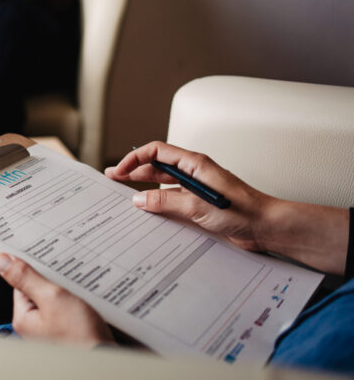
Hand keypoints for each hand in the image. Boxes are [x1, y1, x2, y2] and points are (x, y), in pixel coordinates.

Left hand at [0, 253, 114, 347]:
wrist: (107, 360)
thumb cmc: (80, 337)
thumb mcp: (52, 297)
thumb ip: (27, 277)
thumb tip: (1, 260)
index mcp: (23, 319)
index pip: (22, 283)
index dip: (37, 271)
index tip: (48, 263)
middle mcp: (34, 327)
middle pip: (39, 291)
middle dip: (54, 282)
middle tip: (68, 280)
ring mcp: (51, 331)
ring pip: (56, 300)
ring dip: (68, 292)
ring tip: (80, 293)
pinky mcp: (68, 333)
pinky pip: (69, 311)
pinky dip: (77, 304)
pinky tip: (87, 304)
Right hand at [104, 141, 349, 274]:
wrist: (267, 227)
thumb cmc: (242, 212)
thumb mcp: (197, 207)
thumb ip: (165, 201)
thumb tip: (138, 199)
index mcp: (194, 164)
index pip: (156, 152)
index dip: (135, 159)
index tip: (119, 171)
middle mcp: (194, 172)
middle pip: (156, 166)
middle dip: (134, 170)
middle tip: (112, 178)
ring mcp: (196, 188)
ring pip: (162, 183)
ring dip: (144, 186)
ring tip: (124, 193)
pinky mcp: (199, 203)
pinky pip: (171, 198)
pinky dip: (157, 202)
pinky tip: (148, 210)